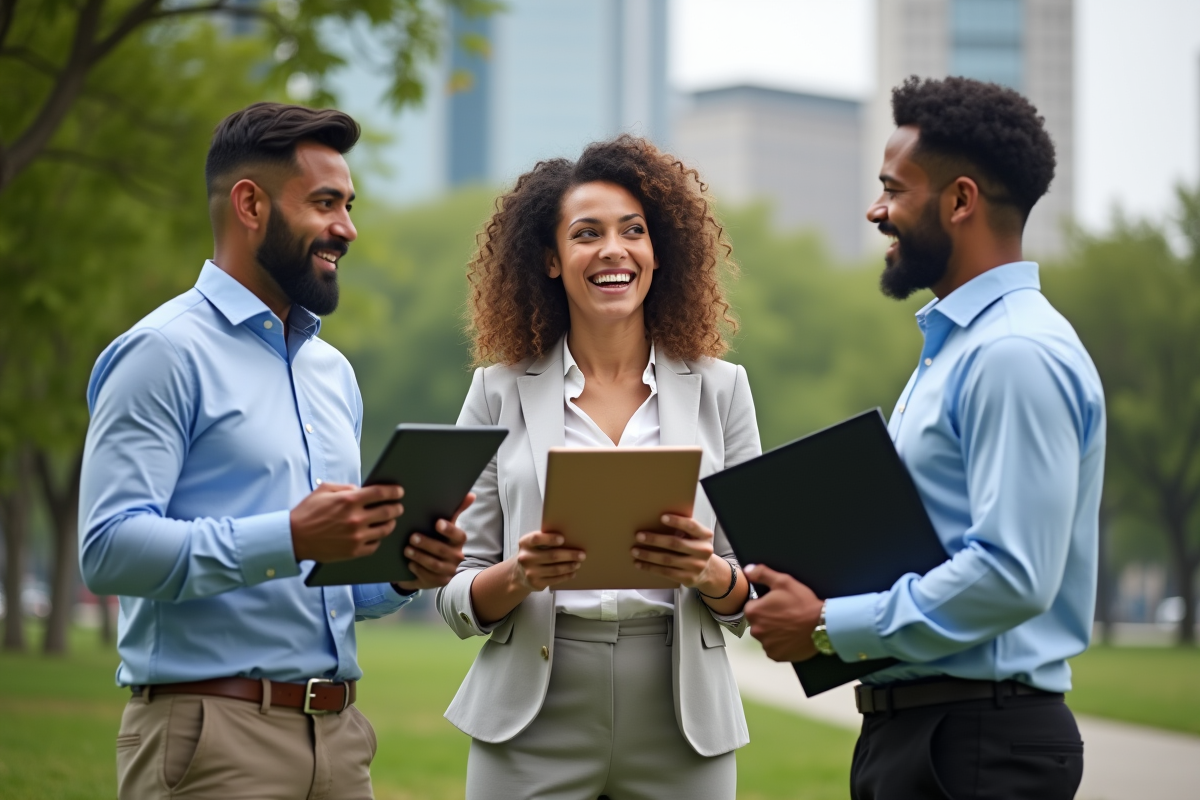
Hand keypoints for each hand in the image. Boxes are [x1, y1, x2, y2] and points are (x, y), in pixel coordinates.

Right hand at [290, 482, 404, 562]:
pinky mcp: (353, 552)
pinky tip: (376, 534)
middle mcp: (355, 519)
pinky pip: (374, 545)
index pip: (380, 493)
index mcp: (349, 501)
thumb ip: (345, 487)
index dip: (394, 491)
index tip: (399, 492)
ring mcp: (356, 537)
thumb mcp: (324, 490)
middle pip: (388, 512)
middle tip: (398, 506)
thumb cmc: (307, 512)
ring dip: (390, 523)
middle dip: (396, 508)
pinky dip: (378, 539)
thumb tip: (362, 490)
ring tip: (390, 520)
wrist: (294, 538)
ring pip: (385, 529)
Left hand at [394, 493, 474, 592]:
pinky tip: (409, 563)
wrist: (427, 565)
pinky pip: (428, 576)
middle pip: (443, 551)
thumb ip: (455, 510)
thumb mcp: (443, 527)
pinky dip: (417, 569)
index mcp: (458, 542)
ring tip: (407, 549)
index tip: (437, 523)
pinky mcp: (438, 582)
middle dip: (427, 544)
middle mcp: (456, 556)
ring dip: (420, 556)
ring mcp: (448, 571)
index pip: (459, 536)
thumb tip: (471, 494)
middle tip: (412, 537)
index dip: (449, 530)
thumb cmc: (435, 540)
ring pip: (434, 565)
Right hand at [511, 531, 585, 591]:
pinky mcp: (536, 583)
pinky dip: (566, 576)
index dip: (550, 539)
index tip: (563, 539)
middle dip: (569, 555)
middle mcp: (526, 558)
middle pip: (551, 556)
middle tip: (582, 555)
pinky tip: (573, 572)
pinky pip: (555, 579)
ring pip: (555, 569)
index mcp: (525, 543)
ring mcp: (530, 572)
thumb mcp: (532, 544)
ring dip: (570, 566)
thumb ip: (544, 539)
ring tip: (578, 563)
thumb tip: (569, 537)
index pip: (536, 539)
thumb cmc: (532, 553)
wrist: (518, 574)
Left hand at [632, 514, 722, 589]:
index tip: (662, 517)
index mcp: (705, 536)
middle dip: (655, 539)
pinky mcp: (688, 578)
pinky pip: (666, 572)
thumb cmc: (695, 548)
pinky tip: (639, 564)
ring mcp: (696, 566)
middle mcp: (703, 551)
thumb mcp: (696, 536)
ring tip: (635, 551)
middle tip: (639, 536)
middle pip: (675, 543)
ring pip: (668, 560)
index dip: (677, 521)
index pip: (691, 526)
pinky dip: (650, 568)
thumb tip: (656, 520)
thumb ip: (684, 529)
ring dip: (648, 555)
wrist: (708, 571)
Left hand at [743, 564, 823, 661]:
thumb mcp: (783, 581)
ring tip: (790, 626)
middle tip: (785, 614)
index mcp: (753, 612)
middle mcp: (755, 631)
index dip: (764, 604)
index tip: (777, 604)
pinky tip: (791, 636)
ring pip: (766, 636)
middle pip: (758, 622)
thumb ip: (762, 574)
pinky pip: (774, 648)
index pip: (752, 606)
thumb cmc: (802, 603)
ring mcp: (766, 645)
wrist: (822, 624)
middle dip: (768, 618)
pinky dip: (780, 644)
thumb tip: (747, 570)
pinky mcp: (776, 656)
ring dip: (773, 632)